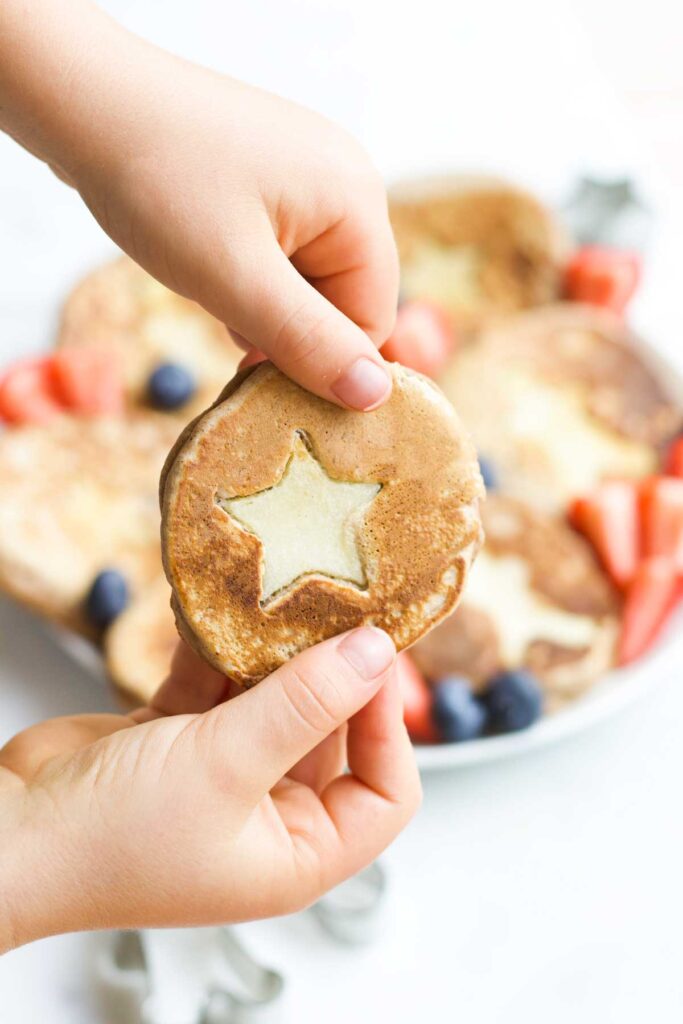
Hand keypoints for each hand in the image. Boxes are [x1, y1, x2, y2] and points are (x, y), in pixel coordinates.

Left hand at [0, 0, 398, 409]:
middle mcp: (345, 180)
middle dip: (286, 326)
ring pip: (305, 278)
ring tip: (207, 282)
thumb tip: (375, 397)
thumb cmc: (158, 183)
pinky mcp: (269, 174)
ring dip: (260, 303)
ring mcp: (306, 172)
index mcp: (356, 201)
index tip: (260, 373)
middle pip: (341, 297)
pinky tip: (205, 262)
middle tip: (224, 317)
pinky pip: (278, 249)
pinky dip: (246, 273)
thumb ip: (309, 342)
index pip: (371, 318)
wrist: (79, 98)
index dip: (321, 359)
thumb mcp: (236, 280)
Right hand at [0, 628, 419, 950]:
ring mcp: (224, 775)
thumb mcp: (227, 765)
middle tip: (330, 604)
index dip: (387, 724)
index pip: (384, 789)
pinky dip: (214, 651)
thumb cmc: (115, 835)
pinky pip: (217, 687)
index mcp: (299, 849)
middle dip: (325, 672)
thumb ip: (305, 703)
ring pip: (272, 700)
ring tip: (275, 593)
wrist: (10, 836)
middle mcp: (270, 814)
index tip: (372, 658)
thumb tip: (376, 652)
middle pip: (329, 732)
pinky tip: (211, 608)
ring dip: (268, 652)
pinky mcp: (180, 741)